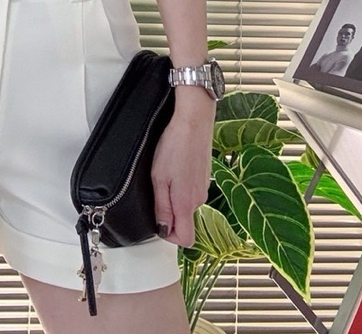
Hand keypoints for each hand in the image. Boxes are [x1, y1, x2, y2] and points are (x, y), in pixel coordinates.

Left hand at [151, 96, 214, 246]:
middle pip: (184, 221)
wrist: (193, 122)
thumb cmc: (175, 145)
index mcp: (187, 203)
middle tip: (156, 189)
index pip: (186, 239)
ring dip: (174, 196)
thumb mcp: (159, 177)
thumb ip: (162, 206)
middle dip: (169, 212)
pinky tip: (174, 167)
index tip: (157, 222)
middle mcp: (199, 199)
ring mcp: (203, 187)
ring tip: (164, 174)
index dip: (169, 236)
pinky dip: (181, 185)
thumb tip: (162, 229)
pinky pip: (191, 190)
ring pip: (187, 204)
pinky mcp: (204, 176)